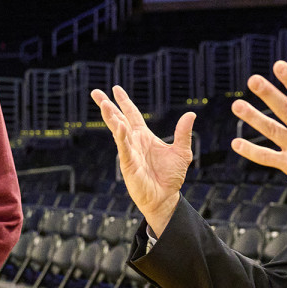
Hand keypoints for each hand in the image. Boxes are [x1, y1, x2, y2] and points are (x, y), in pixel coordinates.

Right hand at [91, 86, 195, 235]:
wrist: (165, 198)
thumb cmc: (171, 177)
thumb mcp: (182, 152)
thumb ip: (183, 133)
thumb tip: (191, 114)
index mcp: (144, 136)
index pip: (132, 115)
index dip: (124, 102)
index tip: (116, 89)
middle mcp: (134, 141)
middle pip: (118, 119)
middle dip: (107, 106)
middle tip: (95, 92)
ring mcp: (130, 152)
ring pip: (118, 131)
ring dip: (111, 117)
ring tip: (104, 104)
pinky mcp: (129, 164)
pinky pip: (124, 148)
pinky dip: (121, 137)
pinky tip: (120, 126)